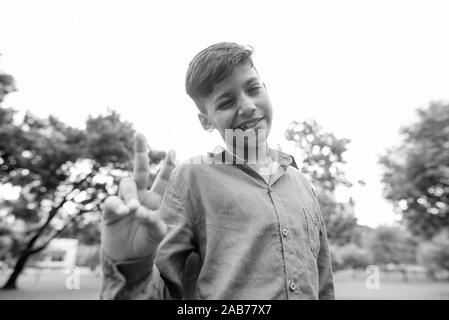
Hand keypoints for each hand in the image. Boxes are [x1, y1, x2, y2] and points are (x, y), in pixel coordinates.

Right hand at [101, 133, 175, 260]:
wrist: (127, 257)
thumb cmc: (145, 243)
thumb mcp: (155, 235)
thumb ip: (154, 224)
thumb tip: (142, 212)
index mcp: (155, 199)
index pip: (162, 179)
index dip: (167, 165)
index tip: (173, 149)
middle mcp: (140, 195)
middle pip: (140, 169)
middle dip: (140, 151)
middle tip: (139, 134)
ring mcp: (124, 200)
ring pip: (127, 185)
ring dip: (130, 194)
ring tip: (133, 209)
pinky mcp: (110, 209)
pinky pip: (112, 200)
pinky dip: (117, 204)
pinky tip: (123, 211)